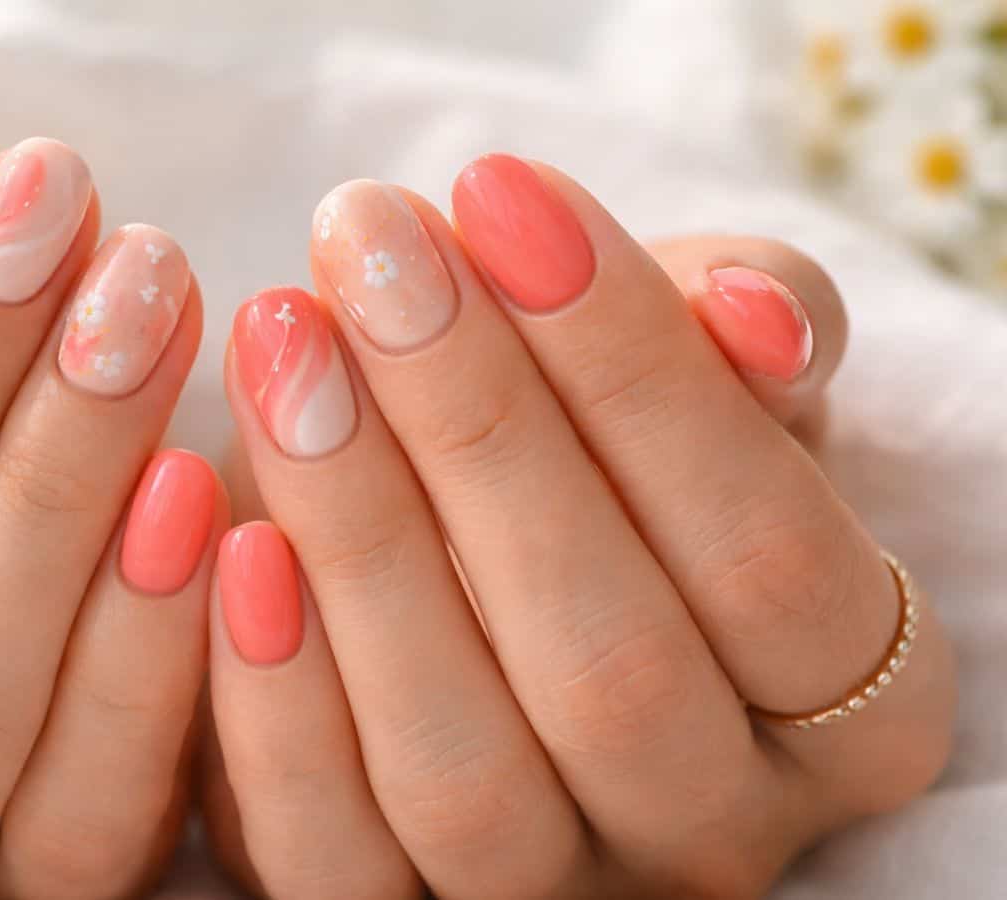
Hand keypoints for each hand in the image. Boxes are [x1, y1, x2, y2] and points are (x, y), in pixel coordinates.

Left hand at [202, 157, 957, 898]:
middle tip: (367, 247)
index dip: (636, 370)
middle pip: (613, 666)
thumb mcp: (685, 378)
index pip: (771, 557)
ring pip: (464, 772)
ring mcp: (549, 892)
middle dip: (479, 432)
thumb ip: (742, 339)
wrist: (449, 552)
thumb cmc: (588, 445)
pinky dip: (275, 703)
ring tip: (283, 349)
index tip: (497, 193)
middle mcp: (709, 823)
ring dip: (363, 541)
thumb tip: (752, 312)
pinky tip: (226, 538)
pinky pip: (330, 857)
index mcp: (842, 702)